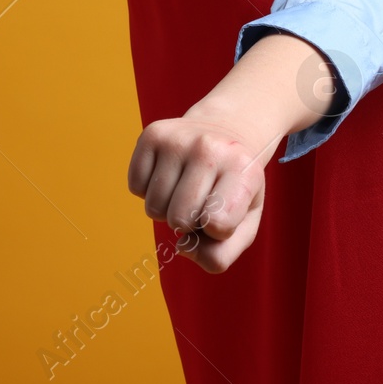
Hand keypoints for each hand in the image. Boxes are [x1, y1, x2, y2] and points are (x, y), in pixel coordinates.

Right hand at [127, 112, 278, 272]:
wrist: (226, 130)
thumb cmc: (236, 185)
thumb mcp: (247, 220)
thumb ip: (222, 253)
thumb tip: (183, 247)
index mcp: (244, 170)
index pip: (217, 224)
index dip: (216, 231)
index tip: (223, 214)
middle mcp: (210, 149)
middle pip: (179, 221)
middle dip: (188, 223)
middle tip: (203, 199)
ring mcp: (179, 139)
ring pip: (154, 208)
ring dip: (167, 208)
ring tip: (187, 186)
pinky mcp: (152, 135)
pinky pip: (136, 187)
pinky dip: (149, 191)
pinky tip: (171, 174)